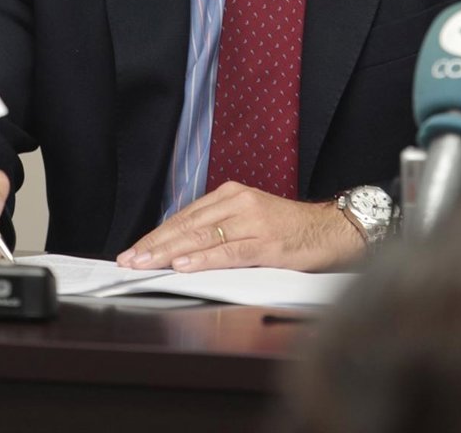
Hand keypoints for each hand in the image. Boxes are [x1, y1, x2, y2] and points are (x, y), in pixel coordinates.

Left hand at [116, 181, 365, 272]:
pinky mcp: (266, 242)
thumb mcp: (249, 220)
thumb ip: (219, 229)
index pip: (184, 215)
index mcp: (231, 195)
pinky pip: (228, 251)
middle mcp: (238, 203)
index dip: (157, 234)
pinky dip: (203, 259)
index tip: (135, 249)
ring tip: (146, 262)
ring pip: (202, 236)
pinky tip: (184, 265)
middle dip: (155, 244)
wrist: (330, 229)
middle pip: (187, 225)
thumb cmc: (290, 229)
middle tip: (130, 258)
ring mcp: (252, 221)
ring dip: (169, 252)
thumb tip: (181, 248)